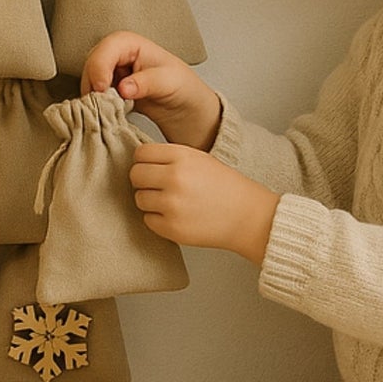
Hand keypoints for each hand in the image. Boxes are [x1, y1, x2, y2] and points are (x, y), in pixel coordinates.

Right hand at [81, 32, 222, 150]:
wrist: (184, 108)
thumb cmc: (182, 88)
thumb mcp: (169, 83)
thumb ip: (146, 83)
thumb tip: (123, 88)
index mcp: (132, 44)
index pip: (107, 48)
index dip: (100, 66)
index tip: (102, 88)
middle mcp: (118, 55)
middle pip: (92, 63)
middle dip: (93, 83)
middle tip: (101, 103)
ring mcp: (112, 73)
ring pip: (89, 80)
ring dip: (93, 96)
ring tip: (106, 110)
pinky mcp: (110, 90)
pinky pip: (94, 95)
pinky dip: (96, 104)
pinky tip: (106, 113)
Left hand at [129, 143, 278, 264]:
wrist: (247, 216)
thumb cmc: (223, 186)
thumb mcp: (198, 159)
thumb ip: (168, 157)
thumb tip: (138, 161)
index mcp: (181, 157)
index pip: (140, 154)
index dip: (143, 161)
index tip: (150, 168)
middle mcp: (174, 178)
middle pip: (135, 175)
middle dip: (143, 181)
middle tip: (158, 187)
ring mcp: (172, 204)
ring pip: (139, 199)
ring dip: (150, 201)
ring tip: (172, 202)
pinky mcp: (172, 228)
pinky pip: (148, 220)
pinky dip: (158, 220)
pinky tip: (177, 216)